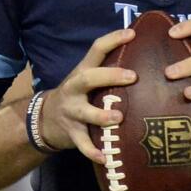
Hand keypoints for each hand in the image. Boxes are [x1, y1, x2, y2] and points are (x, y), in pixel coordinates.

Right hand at [38, 27, 137, 163]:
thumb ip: (109, 69)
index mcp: (83, 71)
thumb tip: (146, 53)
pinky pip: (82, 143)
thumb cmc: (78, 95)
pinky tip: (105, 158)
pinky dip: (92, 151)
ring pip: (85, 113)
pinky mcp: (72, 133)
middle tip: (133, 77)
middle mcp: (75, 89)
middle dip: (110, 76)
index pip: (96, 49)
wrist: (43, 119)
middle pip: (88, 78)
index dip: (113, 39)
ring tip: (118, 117)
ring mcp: (72, 111)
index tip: (132, 33)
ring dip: (101, 115)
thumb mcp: (87, 78)